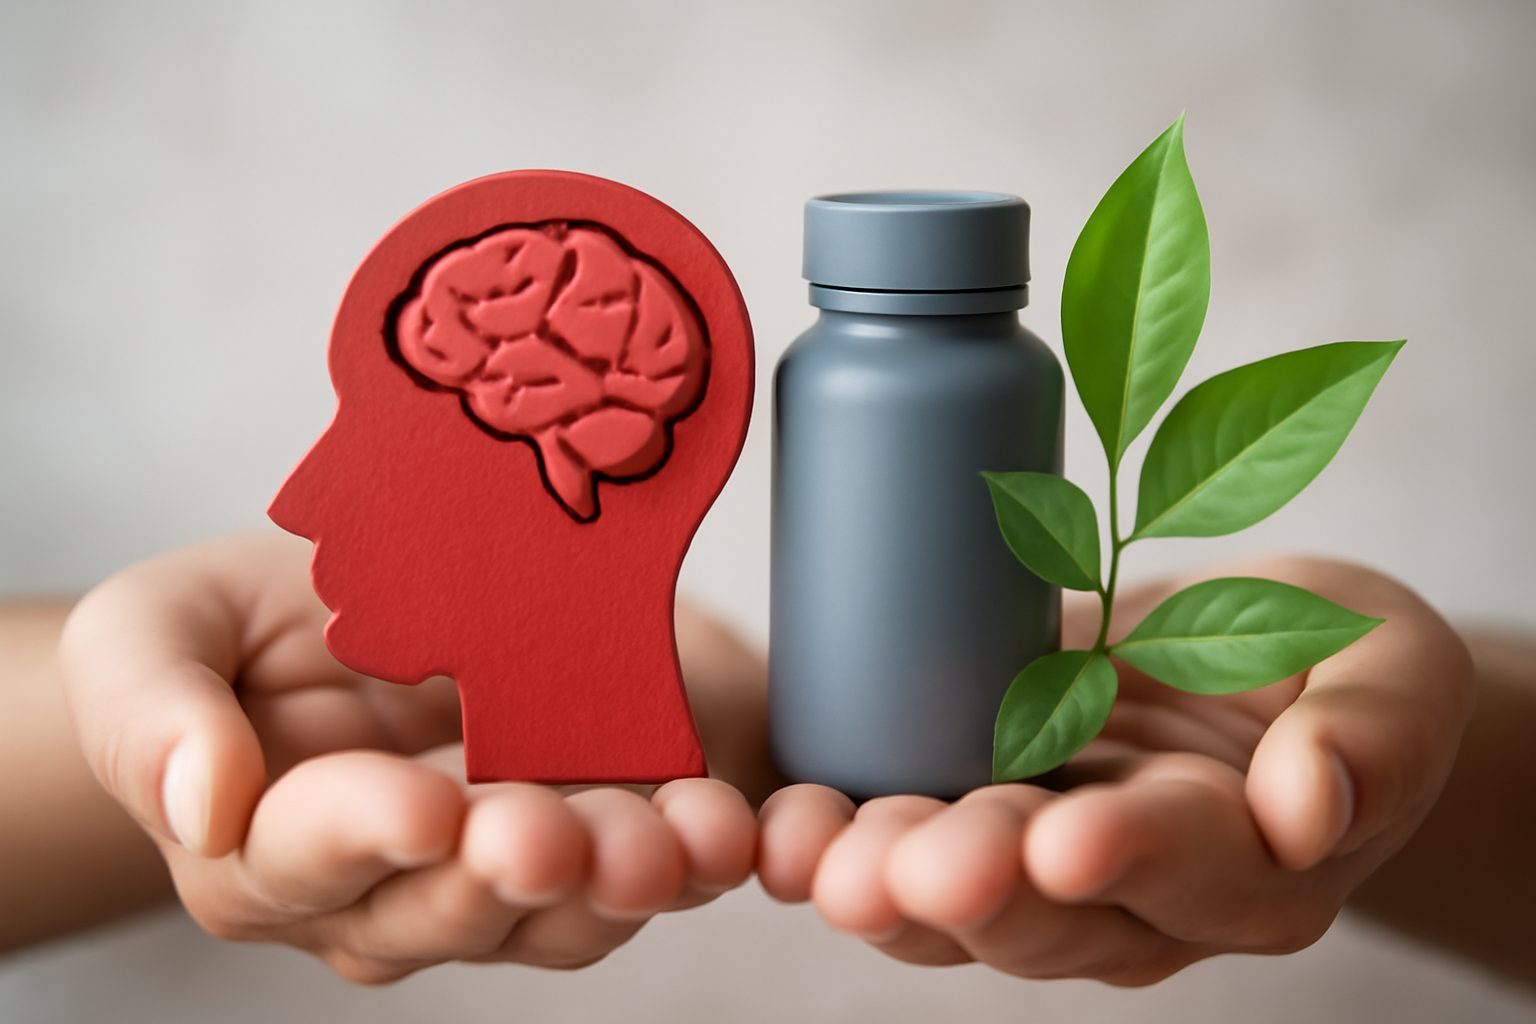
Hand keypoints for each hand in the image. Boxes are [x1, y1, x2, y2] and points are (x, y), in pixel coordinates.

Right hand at [60, 534, 755, 981]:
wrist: (361, 602)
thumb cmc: (245, 625)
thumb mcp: (157, 628)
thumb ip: (148, 715)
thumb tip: (200, 803)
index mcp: (261, 851)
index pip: (302, 863)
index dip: (364, 837)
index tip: (425, 805)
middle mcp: (383, 893)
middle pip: (446, 910)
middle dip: (509, 874)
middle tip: (557, 831)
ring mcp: (494, 879)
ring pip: (560, 913)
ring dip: (624, 880)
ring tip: (676, 835)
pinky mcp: (590, 841)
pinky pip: (643, 872)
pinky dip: (693, 853)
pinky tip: (731, 820)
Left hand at [757, 558, 1472, 983]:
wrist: (1258, 663)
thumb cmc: (1335, 665)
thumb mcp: (1388, 672)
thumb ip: (1369, 734)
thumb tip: (1308, 802)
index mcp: (1255, 865)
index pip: (1190, 870)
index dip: (1127, 858)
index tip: (1066, 840)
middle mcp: (1142, 897)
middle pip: (1053, 914)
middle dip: (971, 887)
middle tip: (894, 865)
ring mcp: (1050, 869)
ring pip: (963, 908)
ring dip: (884, 883)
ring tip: (816, 855)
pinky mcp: (981, 820)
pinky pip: (908, 855)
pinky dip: (844, 844)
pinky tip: (785, 827)